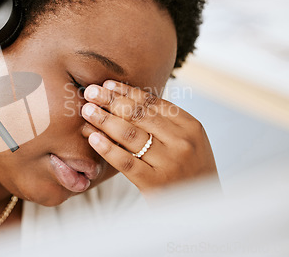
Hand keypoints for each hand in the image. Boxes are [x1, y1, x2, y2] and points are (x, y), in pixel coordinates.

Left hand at [81, 80, 218, 193]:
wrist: (202, 205)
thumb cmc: (189, 170)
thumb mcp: (187, 141)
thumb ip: (165, 122)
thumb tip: (128, 97)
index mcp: (190, 126)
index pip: (153, 103)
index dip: (127, 91)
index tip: (107, 84)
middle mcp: (181, 141)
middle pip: (138, 115)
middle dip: (111, 101)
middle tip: (89, 92)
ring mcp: (169, 162)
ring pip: (130, 134)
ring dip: (104, 120)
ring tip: (87, 111)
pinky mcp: (155, 183)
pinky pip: (126, 161)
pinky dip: (107, 148)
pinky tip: (93, 138)